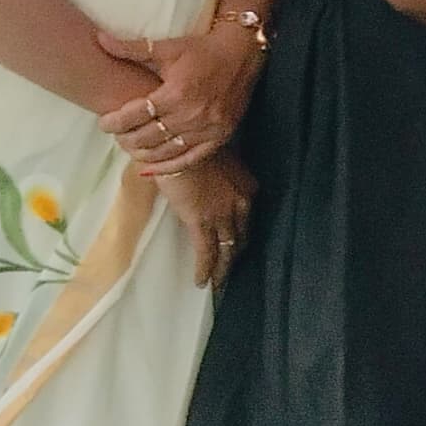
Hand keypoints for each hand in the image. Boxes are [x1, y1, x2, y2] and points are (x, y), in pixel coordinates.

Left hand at [97, 23, 259, 177]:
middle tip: (116, 135)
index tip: (104, 122)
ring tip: (130, 148)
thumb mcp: (167, 47)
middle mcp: (191, 114)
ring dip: (143, 153)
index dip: (114, 122)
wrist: (243, 53)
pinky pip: (190, 160)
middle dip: (125, 138)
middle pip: (147, 137)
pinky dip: (168, 167)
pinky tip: (151, 168)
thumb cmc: (202, 49)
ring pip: (166, 151)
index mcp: (176, 92)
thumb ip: (131, 48)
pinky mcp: (220, 136)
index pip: (135, 115)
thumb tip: (99, 39)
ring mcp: (208, 129)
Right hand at [157, 150, 254, 289]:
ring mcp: (223, 214)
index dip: (241, 234)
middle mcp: (242, 204)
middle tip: (228, 270)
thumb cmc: (191, 147)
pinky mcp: (202, 222)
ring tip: (217, 284)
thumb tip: (210, 187)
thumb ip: (219, 178)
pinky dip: (205, 269)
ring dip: (221, 269)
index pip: (247, 219)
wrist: (178, 141)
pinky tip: (201, 282)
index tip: (235, 245)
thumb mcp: (215, 163)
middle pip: (241, 237)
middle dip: (234, 255)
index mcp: (247, 188)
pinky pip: (206, 252)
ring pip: (226, 250)